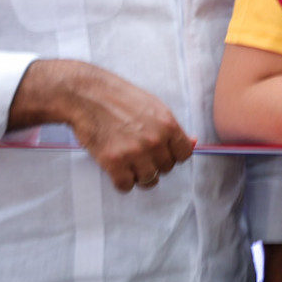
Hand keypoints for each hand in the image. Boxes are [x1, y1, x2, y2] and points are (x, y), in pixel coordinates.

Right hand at [11, 60, 194, 192]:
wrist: (88, 95)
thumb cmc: (120, 99)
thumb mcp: (154, 107)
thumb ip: (172, 128)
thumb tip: (192, 142)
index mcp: (168, 124)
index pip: (184, 154)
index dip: (173, 155)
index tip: (163, 153)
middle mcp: (155, 140)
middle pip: (166, 168)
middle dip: (155, 164)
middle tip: (141, 155)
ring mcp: (134, 152)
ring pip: (148, 180)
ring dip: (140, 176)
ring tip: (130, 163)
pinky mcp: (113, 161)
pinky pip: (126, 186)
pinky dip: (122, 182)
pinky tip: (118, 171)